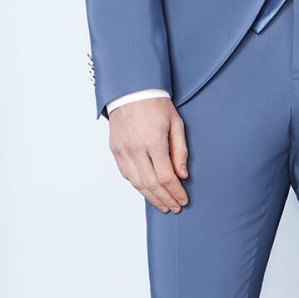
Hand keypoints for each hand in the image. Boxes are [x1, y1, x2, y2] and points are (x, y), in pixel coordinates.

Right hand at [108, 97, 189, 212]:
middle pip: (151, 184)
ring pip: (136, 183)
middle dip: (165, 199)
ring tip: (163, 205)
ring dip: (151, 197)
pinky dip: (137, 185)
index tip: (183, 200)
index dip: (176, 191)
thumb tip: (183, 176)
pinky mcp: (115, 150)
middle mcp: (136, 148)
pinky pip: (126, 174)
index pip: (166, 176)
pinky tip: (147, 191)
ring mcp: (123, 150)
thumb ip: (180, 151)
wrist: (131, 90)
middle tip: (174, 207)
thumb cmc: (156, 103)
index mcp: (153, 141)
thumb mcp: (176, 123)